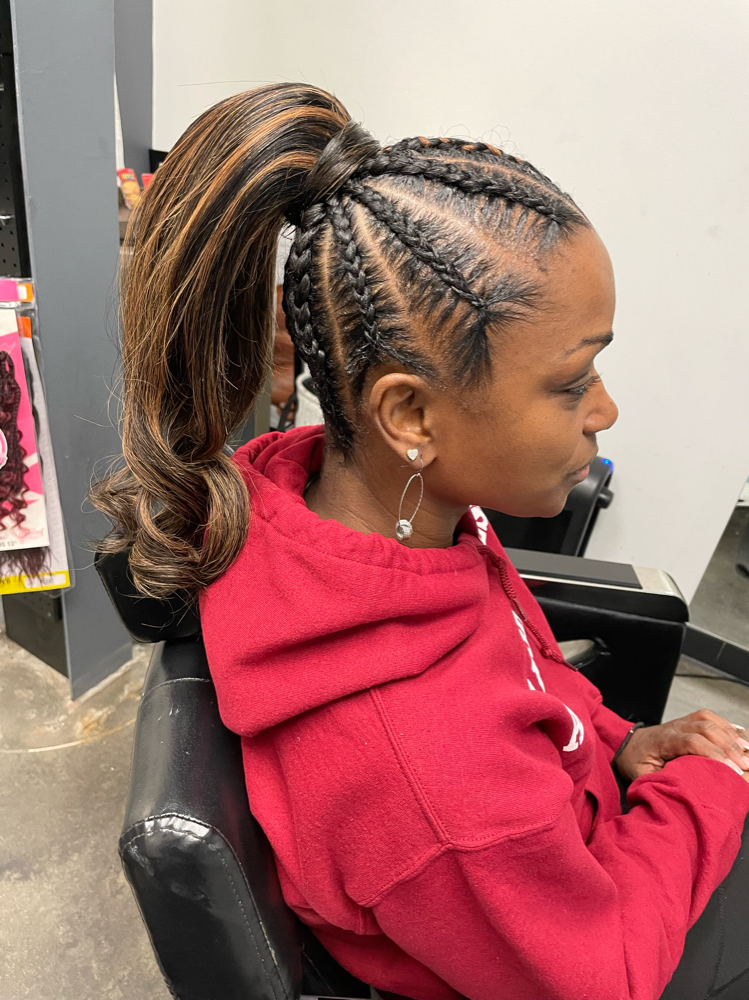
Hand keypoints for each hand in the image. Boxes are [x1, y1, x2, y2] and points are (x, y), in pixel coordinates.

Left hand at [615, 710, 748, 782]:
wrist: (625, 744)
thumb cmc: (635, 762)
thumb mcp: (642, 777)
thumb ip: (661, 782)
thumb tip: (680, 791)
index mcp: (663, 741)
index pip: (692, 742)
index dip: (714, 755)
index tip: (732, 771)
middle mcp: (674, 727)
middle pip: (706, 729)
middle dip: (728, 747)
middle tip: (745, 766)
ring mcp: (681, 722)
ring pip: (709, 720)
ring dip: (730, 735)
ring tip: (746, 752)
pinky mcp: (687, 721)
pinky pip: (709, 717)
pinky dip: (726, 725)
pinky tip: (740, 736)